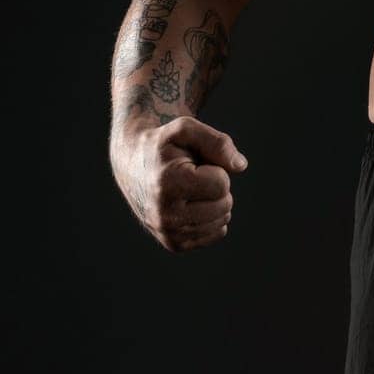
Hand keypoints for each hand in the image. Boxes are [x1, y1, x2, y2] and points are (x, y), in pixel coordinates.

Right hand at [112, 116, 248, 252]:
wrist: (133, 165)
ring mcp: (167, 233)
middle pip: (224, 205)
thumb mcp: (185, 129)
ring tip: (190, 190)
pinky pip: (216, 233)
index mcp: (167, 184)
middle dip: (217, 186)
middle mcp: (164, 214)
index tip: (193, 164)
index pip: (221, 183)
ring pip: (222, 221)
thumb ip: (217, 142)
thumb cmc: (163, 145)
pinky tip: (192, 205)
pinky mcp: (173, 244)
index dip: (215, 169)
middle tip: (192, 177)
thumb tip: (240, 166)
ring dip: (214, 201)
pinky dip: (212, 218)